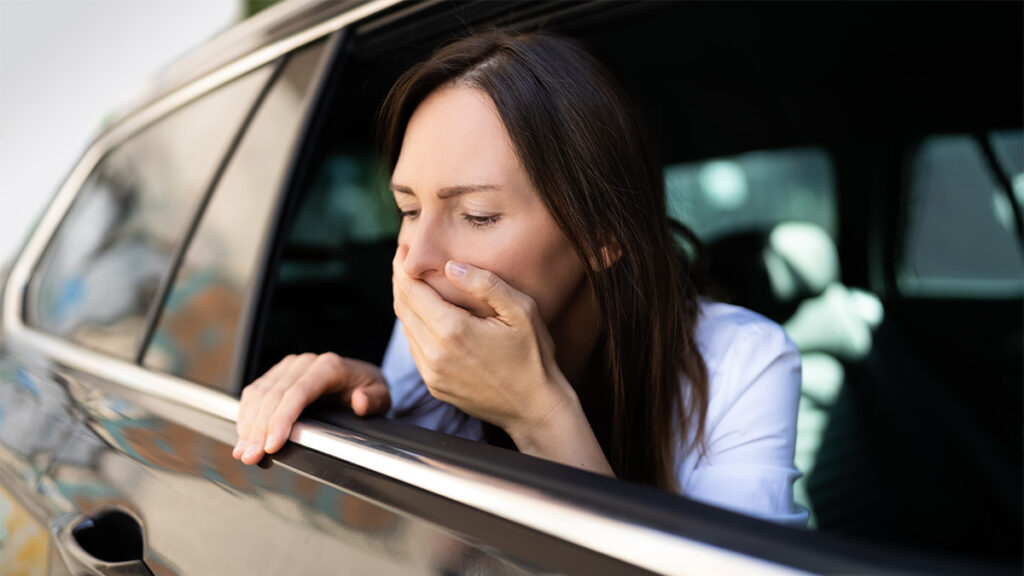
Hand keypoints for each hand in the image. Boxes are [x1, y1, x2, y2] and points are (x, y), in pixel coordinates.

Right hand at [232, 353, 390, 464]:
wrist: (360, 377)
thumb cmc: (369, 389)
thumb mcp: (382, 396)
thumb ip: (374, 400)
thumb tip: (360, 401)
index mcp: (329, 367)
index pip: (297, 393)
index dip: (281, 420)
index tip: (271, 445)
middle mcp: (305, 363)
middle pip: (273, 396)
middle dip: (259, 429)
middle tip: (251, 456)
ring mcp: (289, 367)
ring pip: (259, 394)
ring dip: (248, 425)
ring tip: (243, 452)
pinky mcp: (277, 374)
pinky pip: (255, 392)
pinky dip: (246, 415)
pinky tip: (244, 435)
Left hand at [391, 245, 573, 441]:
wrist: (536, 409)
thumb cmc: (534, 357)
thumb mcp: (521, 311)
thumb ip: (485, 284)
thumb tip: (451, 266)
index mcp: (453, 330)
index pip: (411, 290)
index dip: (402, 267)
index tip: (401, 250)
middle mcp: (435, 354)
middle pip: (402, 308)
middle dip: (400, 281)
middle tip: (402, 261)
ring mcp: (432, 374)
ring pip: (406, 329)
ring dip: (406, 304)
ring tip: (413, 284)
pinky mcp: (435, 386)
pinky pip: (416, 349)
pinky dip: (415, 328)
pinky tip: (427, 316)